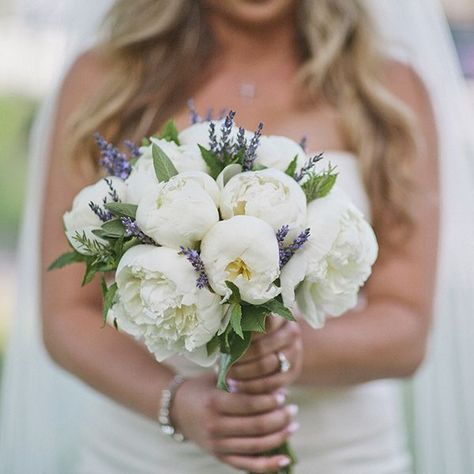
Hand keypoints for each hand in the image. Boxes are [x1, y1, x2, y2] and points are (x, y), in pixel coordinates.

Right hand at [171, 372, 298, 471]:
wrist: (176, 409)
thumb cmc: (201, 388)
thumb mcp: (215, 378)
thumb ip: (239, 379)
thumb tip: (270, 378)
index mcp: (214, 403)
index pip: (249, 404)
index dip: (270, 401)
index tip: (283, 394)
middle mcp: (215, 426)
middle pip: (256, 426)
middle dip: (280, 418)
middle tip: (293, 409)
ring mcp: (217, 445)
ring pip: (256, 445)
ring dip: (279, 436)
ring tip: (293, 425)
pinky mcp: (219, 457)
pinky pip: (247, 466)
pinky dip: (268, 465)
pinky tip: (285, 459)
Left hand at [227, 317, 302, 393]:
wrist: (281, 343)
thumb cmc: (258, 329)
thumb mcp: (253, 319)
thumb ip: (242, 322)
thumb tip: (222, 331)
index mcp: (281, 315)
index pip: (265, 323)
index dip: (245, 332)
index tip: (228, 338)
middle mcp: (292, 333)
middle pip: (262, 347)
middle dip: (238, 357)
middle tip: (221, 361)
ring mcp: (295, 353)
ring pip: (265, 366)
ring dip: (242, 372)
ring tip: (226, 374)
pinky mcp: (292, 372)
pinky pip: (269, 383)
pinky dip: (249, 386)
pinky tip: (235, 385)